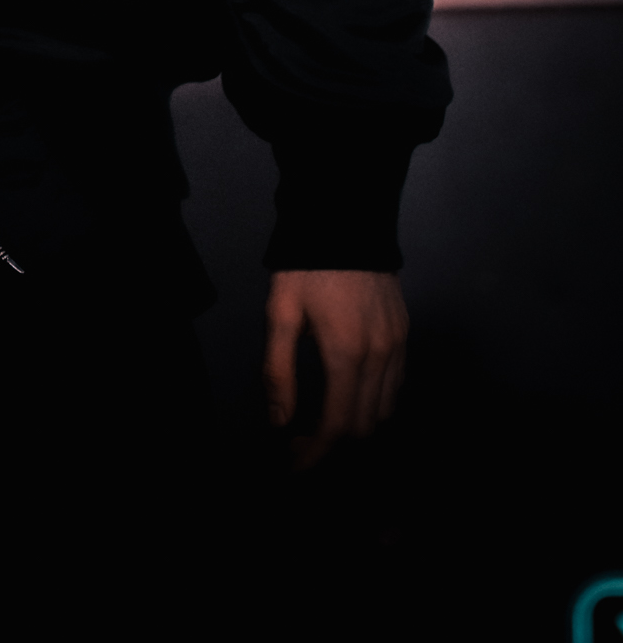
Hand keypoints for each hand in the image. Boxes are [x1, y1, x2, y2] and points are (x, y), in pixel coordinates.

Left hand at [263, 269, 407, 468]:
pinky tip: (350, 392)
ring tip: (322, 419)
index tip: (294, 464)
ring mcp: (397, 344)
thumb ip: (278, 370)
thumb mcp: (281, 312)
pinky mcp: (404, 333)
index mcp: (346, 352)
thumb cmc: (306, 264)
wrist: (345, 219)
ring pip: (385, 409)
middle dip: (333, 444)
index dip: (316, 453)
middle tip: (300, 440)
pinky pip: (397, 384)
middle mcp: (380, 355)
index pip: (336, 424)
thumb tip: (279, 422)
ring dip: (356, 424)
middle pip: (364, 425)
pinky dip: (375, 400)